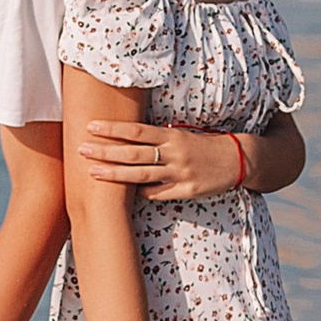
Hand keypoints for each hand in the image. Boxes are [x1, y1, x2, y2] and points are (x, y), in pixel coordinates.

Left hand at [80, 122, 247, 203]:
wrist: (239, 159)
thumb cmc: (205, 144)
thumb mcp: (183, 134)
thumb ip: (158, 137)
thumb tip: (128, 137)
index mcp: (172, 135)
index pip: (136, 130)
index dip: (113, 128)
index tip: (91, 125)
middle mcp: (174, 153)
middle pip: (133, 153)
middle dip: (105, 151)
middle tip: (81, 149)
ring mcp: (180, 173)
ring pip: (141, 175)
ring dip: (114, 174)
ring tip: (92, 171)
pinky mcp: (187, 190)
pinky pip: (158, 194)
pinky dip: (142, 193)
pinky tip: (124, 195)